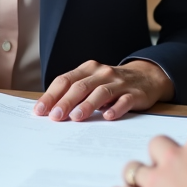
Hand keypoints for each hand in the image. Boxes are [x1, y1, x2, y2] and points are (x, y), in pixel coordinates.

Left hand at [33, 59, 173, 121]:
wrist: (147, 76)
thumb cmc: (112, 83)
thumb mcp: (92, 82)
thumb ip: (74, 92)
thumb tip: (50, 110)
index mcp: (88, 69)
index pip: (65, 80)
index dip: (51, 95)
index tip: (39, 110)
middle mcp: (102, 73)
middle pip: (80, 86)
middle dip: (66, 101)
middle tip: (55, 116)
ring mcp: (119, 83)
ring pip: (101, 92)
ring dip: (87, 105)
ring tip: (76, 117)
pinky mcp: (135, 93)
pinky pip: (125, 100)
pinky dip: (116, 108)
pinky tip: (108, 117)